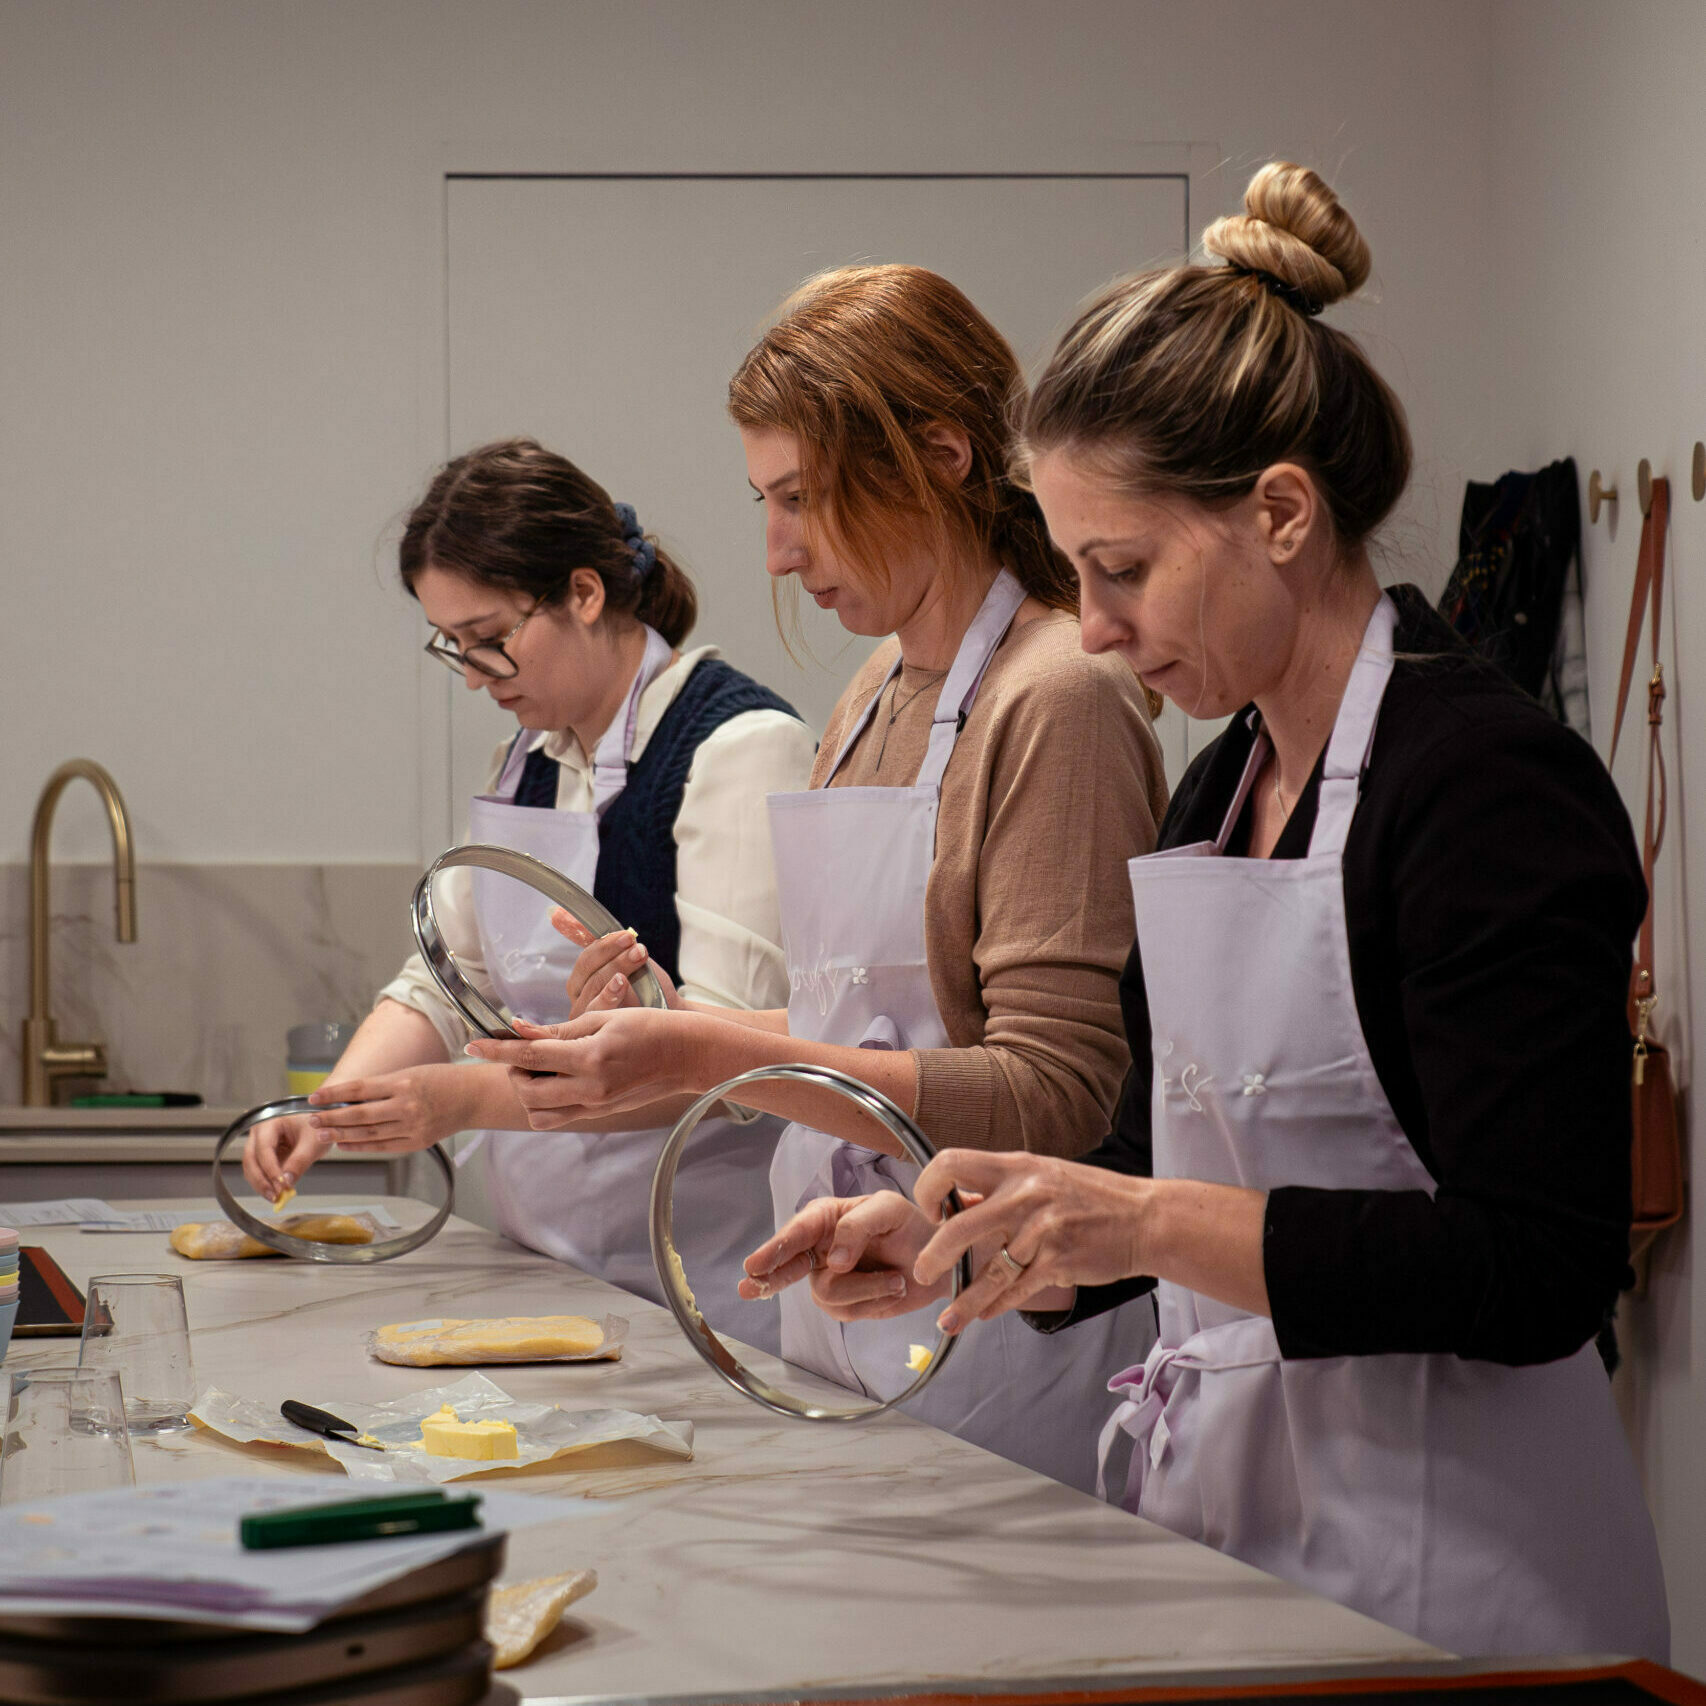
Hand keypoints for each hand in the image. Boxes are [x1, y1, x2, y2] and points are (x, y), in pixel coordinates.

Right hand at [242, 1111, 326, 1200]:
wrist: (321, 1125)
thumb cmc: (317, 1126)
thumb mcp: (313, 1142)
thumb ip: (300, 1161)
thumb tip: (287, 1183)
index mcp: (271, 1121)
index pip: (264, 1148)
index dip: (270, 1169)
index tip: (280, 1185)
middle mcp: (260, 1132)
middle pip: (251, 1159)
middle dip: (261, 1180)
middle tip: (274, 1196)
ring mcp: (259, 1143)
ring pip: (251, 1167)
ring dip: (261, 1184)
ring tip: (276, 1197)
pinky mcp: (263, 1154)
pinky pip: (259, 1170)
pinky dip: (266, 1182)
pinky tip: (276, 1191)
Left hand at [294, 1065, 480, 1155]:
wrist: (473, 1097)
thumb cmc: (441, 1080)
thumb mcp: (411, 1073)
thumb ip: (382, 1087)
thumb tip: (348, 1098)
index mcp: (403, 1082)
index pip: (359, 1089)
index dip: (334, 1094)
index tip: (314, 1098)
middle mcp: (406, 1105)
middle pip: (359, 1114)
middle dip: (331, 1118)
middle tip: (311, 1120)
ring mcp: (412, 1125)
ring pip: (368, 1133)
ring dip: (342, 1134)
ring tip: (321, 1134)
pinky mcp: (418, 1142)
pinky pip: (383, 1146)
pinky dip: (362, 1146)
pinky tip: (346, 1145)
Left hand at [464, 1007, 705, 1126]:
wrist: (687, 1055)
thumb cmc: (651, 1027)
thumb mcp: (604, 1018)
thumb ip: (560, 1029)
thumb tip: (521, 1030)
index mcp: (591, 1058)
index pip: (529, 1057)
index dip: (496, 1050)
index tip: (472, 1043)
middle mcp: (591, 1089)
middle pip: (527, 1091)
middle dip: (512, 1071)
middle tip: (520, 1051)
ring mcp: (596, 1106)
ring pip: (539, 1114)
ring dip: (527, 1092)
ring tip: (538, 1069)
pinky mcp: (601, 1113)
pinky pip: (559, 1117)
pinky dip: (546, 1102)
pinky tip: (554, 1080)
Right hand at [553, 912, 681, 1015]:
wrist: (669, 1015)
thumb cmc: (646, 987)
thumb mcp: (624, 958)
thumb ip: (597, 939)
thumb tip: (557, 914)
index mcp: (583, 981)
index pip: (586, 960)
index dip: (605, 945)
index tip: (628, 935)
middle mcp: (580, 1000)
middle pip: (589, 974)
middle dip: (614, 957)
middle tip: (638, 947)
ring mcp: (586, 1019)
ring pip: (593, 991)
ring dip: (616, 970)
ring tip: (636, 959)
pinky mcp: (595, 1035)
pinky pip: (597, 1013)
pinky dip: (608, 997)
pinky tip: (622, 985)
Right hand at [738, 1192, 946, 1320]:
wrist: (940, 1260)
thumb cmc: (912, 1224)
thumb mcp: (888, 1210)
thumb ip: (857, 1227)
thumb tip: (834, 1260)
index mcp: (827, 1218)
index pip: (797, 1232)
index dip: (775, 1249)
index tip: (755, 1264)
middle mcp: (822, 1248)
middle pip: (788, 1266)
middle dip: (770, 1276)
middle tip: (749, 1286)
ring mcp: (831, 1278)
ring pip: (828, 1296)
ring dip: (867, 1290)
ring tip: (895, 1278)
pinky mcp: (847, 1304)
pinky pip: (848, 1313)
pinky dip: (875, 1302)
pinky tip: (892, 1288)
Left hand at [911, 1150, 1146, 1332]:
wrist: (1144, 1218)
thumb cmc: (1092, 1195)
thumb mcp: (1042, 1174)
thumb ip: (1000, 1187)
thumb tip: (956, 1203)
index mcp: (1015, 1166)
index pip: (951, 1163)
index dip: (929, 1188)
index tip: (930, 1212)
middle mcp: (1024, 1195)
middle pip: (960, 1227)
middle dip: (933, 1256)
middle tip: (923, 1273)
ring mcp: (1041, 1231)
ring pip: (989, 1272)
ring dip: (964, 1300)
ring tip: (948, 1319)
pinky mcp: (1059, 1262)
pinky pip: (1017, 1289)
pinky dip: (996, 1306)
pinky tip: (983, 1315)